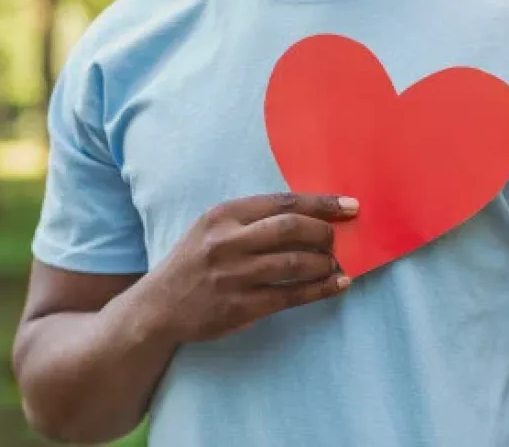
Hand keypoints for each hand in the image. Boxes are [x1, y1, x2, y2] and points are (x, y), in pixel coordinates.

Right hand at [148, 192, 357, 341]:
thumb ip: (251, 219)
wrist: (159, 305)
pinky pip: (291, 295)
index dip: (321, 203)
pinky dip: (320, 289)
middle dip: (324, 232)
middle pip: (291, 228)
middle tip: (336, 239)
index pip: (282, 202)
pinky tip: (338, 284)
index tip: (349, 206)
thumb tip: (307, 216)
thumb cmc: (193, 260)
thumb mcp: (212, 227)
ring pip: (295, 263)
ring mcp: (234, 276)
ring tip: (335, 263)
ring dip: (325, 262)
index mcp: (223, 215)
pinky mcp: (240, 307)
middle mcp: (227, 242)